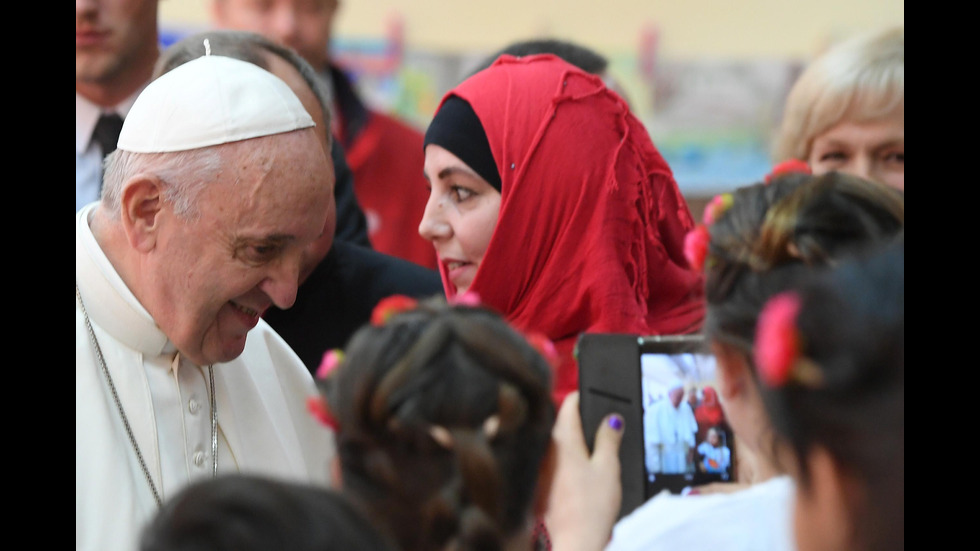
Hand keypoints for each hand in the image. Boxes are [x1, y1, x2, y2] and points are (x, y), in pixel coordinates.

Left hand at [544, 391, 623, 550]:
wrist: (575, 542)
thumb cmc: (591, 507)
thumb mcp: (608, 467)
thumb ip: (608, 439)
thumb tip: (611, 420)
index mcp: (563, 440)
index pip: (568, 405)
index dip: (581, 396)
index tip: (591, 392)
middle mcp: (547, 451)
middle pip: (562, 424)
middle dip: (579, 420)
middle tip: (599, 421)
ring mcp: (543, 469)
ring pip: (558, 445)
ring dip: (574, 442)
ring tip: (596, 449)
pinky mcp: (543, 486)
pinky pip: (556, 464)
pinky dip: (568, 461)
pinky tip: (582, 474)